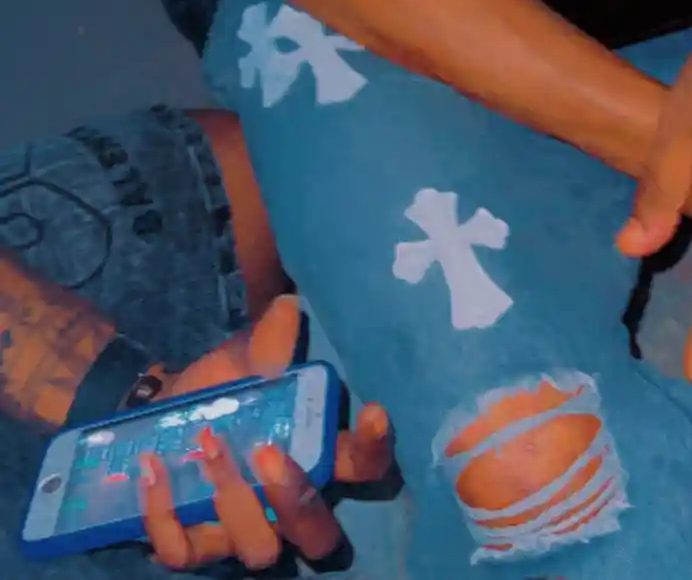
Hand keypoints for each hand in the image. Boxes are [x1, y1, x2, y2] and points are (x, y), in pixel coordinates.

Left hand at [139, 292, 392, 570]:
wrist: (155, 415)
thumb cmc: (216, 389)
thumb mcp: (240, 362)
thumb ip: (267, 342)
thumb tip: (287, 306)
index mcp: (311, 458)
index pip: (360, 467)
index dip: (372, 449)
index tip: (373, 412)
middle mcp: (284, 508)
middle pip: (318, 537)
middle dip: (299, 500)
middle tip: (268, 450)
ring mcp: (239, 534)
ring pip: (258, 549)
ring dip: (234, 500)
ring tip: (207, 443)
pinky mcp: (189, 543)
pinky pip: (183, 550)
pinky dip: (165, 516)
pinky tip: (152, 468)